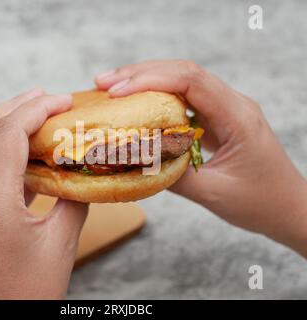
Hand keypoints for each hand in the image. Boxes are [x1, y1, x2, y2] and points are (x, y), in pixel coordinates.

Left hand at [0, 89, 87, 298]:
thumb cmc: (29, 294)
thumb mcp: (61, 244)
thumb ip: (73, 199)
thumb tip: (80, 170)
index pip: (8, 135)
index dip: (37, 109)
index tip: (63, 101)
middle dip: (14, 105)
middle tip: (46, 97)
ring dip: (3, 123)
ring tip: (35, 114)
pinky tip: (25, 151)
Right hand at [95, 60, 306, 255]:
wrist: (288, 207)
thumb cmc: (260, 202)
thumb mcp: (214, 194)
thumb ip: (174, 176)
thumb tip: (135, 161)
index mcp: (238, 116)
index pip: (192, 81)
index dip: (150, 80)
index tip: (117, 92)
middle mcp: (233, 104)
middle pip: (183, 72)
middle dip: (140, 74)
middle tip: (103, 83)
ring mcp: (225, 108)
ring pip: (182, 81)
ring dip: (146, 81)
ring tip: (112, 88)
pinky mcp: (217, 118)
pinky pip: (185, 98)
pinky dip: (157, 97)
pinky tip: (136, 104)